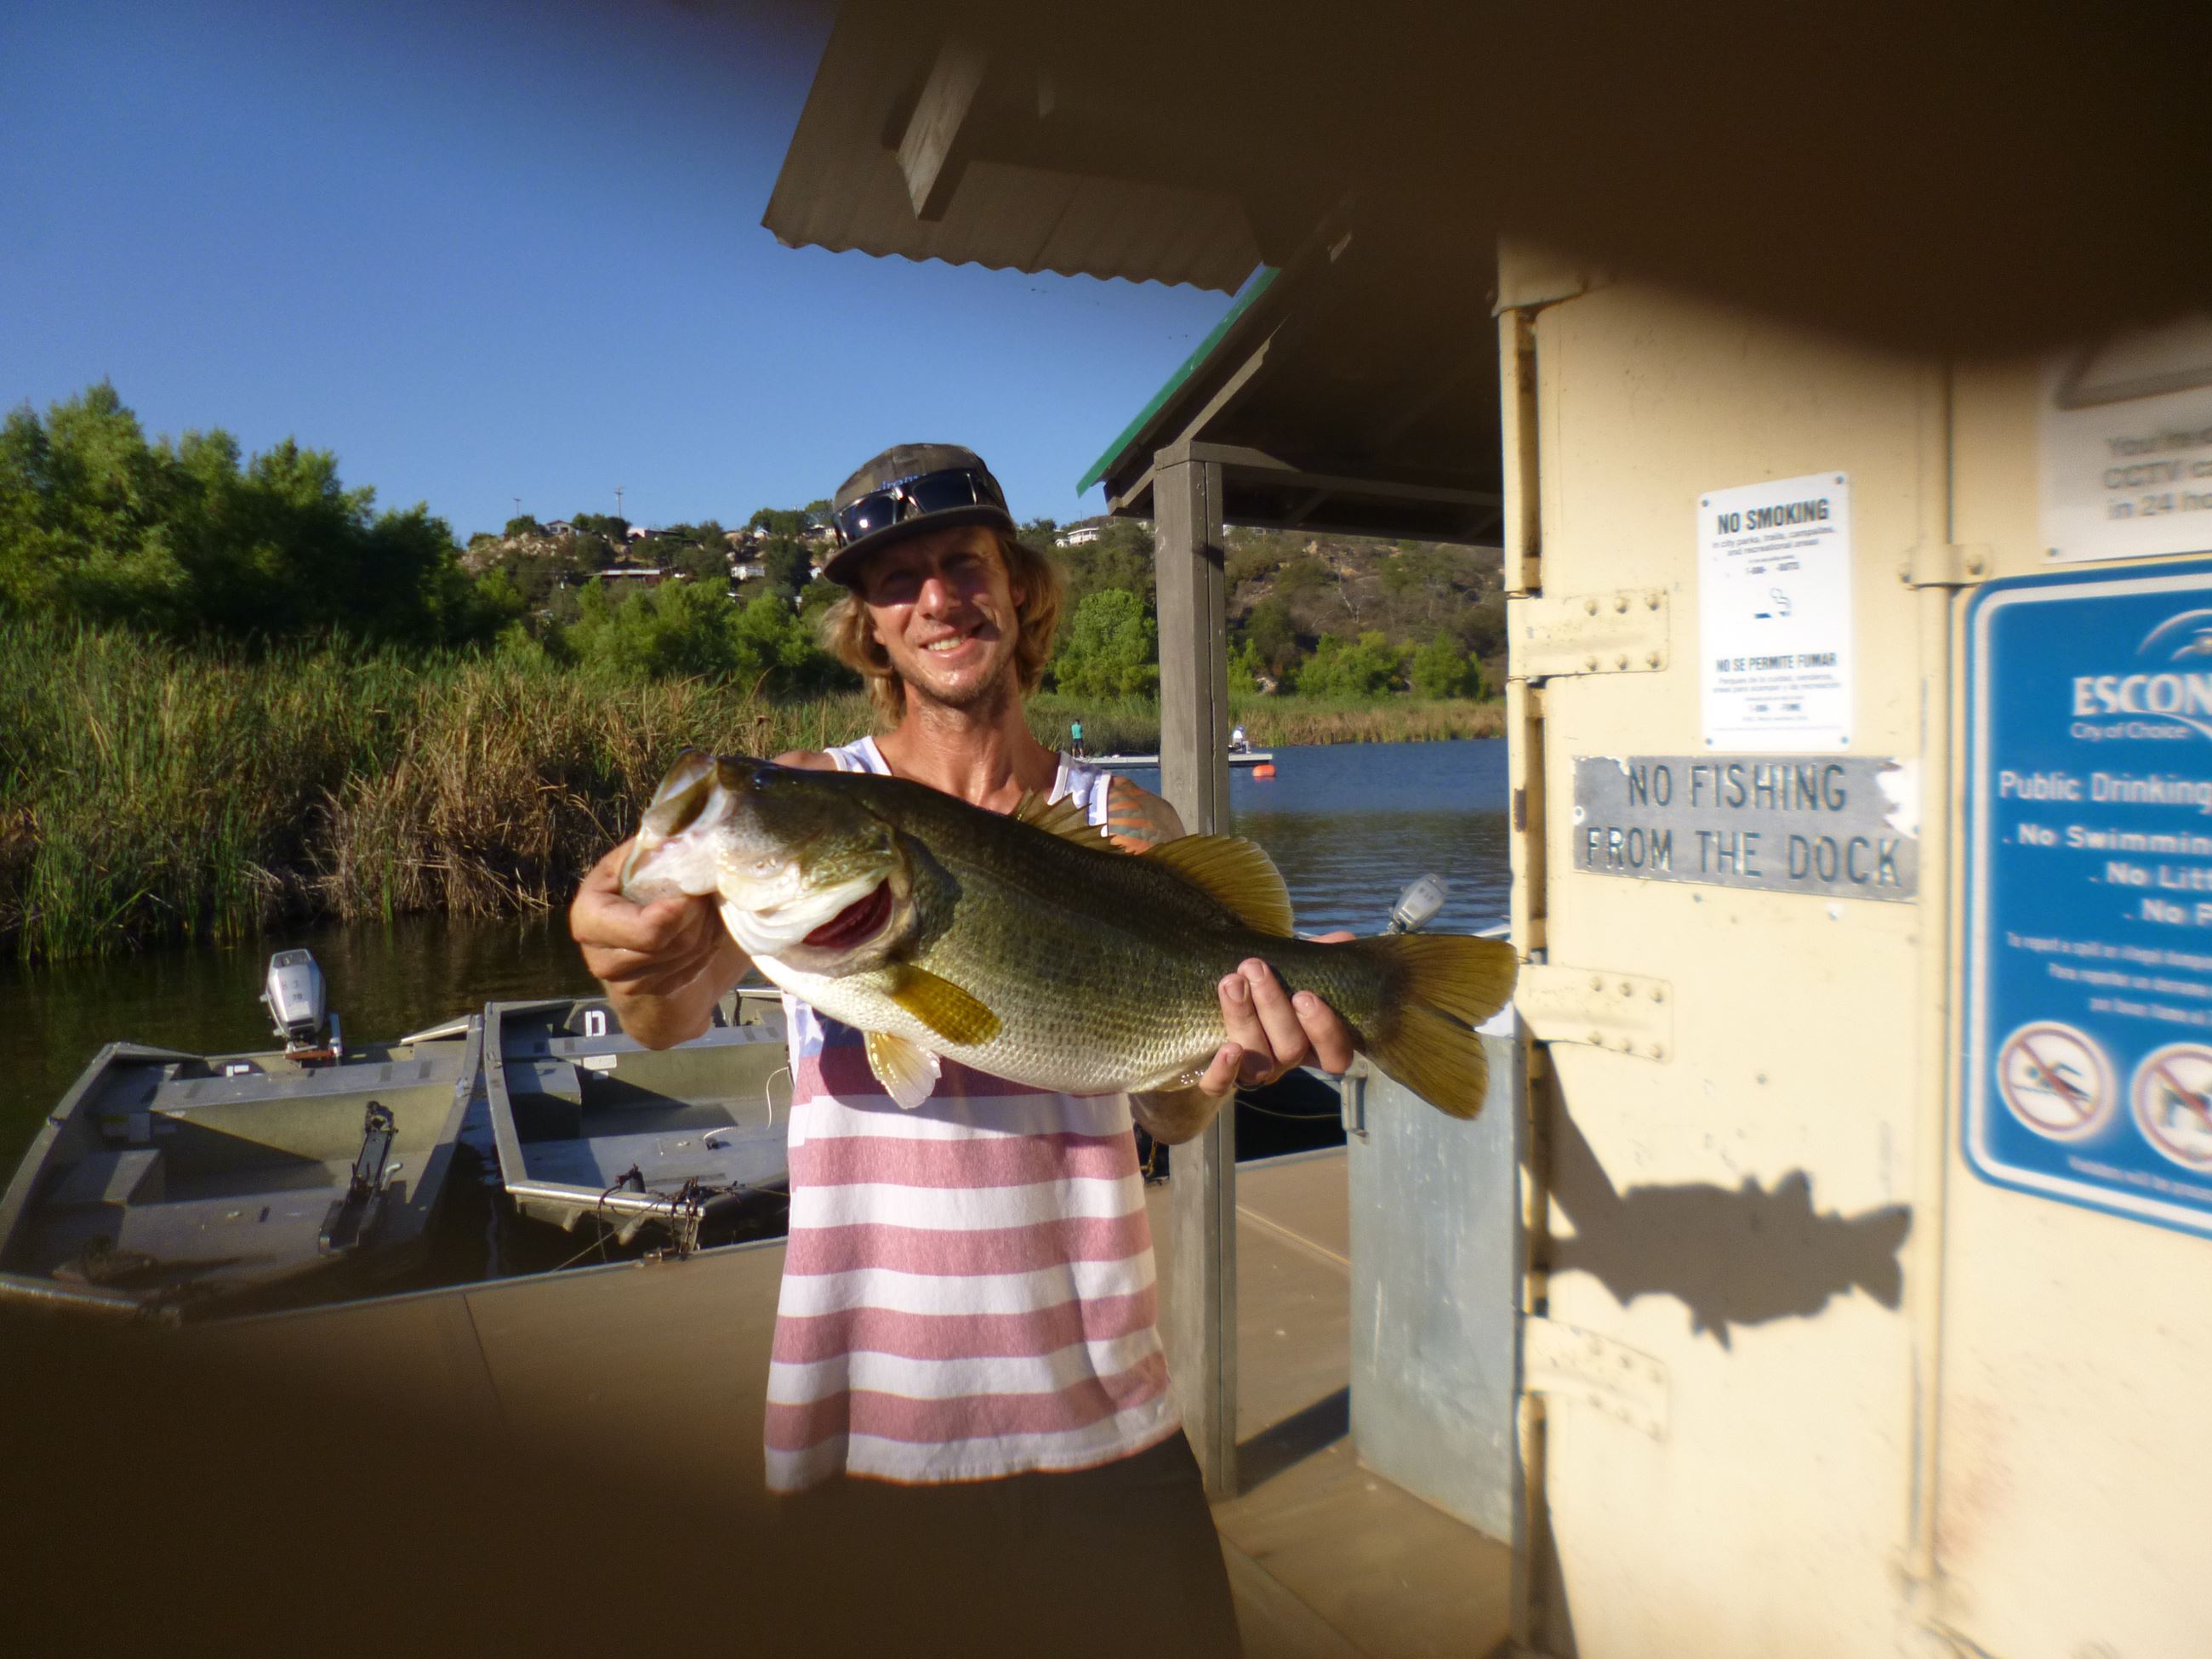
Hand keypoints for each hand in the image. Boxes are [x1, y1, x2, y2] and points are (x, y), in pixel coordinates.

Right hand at [568, 838, 745, 1047]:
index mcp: (590, 914)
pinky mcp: (651, 994)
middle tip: (704, 894)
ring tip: (703, 909)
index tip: (694, 894)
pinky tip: (702, 932)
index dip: (677, 913)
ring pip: (686, 957)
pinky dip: (706, 949)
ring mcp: (624, 982)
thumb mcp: (644, 858)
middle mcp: (599, 955)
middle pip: (669, 944)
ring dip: (706, 931)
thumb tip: (686, 833)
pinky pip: (691, 972)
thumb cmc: (642, 884)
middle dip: (697, 917)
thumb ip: (659, 847)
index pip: (643, 928)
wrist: (646, 928)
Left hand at [1195, 937, 1358, 1095]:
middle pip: (1291, 1048)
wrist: (1208, 1015)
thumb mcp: (1289, 973)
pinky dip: (1225, 1070)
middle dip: (1274, 1006)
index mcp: (1310, 1042)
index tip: (1305, 994)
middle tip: (1257, 969)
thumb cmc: (1261, 992)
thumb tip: (1343, 939)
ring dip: (1245, 1019)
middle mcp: (1284, 1061)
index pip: (1335, 1054)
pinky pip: (1221, 1086)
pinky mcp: (1216, 1081)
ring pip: (1258, 1061)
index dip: (1324, 1030)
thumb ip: (1315, 959)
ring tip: (1232, 981)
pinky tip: (1227, 1050)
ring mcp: (1252, 1073)